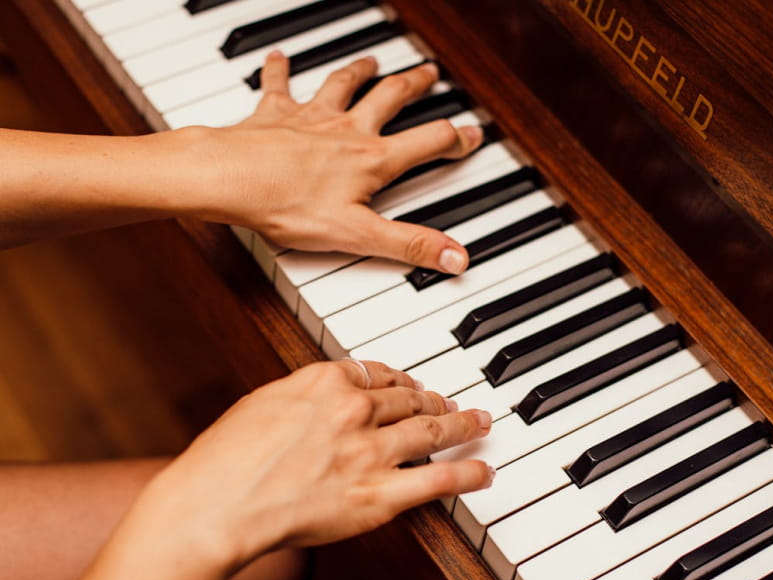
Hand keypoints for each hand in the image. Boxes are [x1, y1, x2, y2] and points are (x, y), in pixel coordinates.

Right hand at [136, 360, 492, 569]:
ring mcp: (372, 451)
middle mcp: (356, 409)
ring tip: (479, 422)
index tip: (409, 383)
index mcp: (325, 381)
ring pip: (433, 429)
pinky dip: (468, 473)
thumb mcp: (263, 404)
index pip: (378, 373)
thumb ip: (303, 395)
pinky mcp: (380, 494)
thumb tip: (323, 396)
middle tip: (451, 402)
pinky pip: (439, 479)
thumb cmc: (225, 460)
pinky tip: (484, 470)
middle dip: (435, 399)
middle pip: (410, 399)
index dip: (401, 379)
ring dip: (463, 424)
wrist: (216, 505)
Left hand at [204, 53, 483, 273]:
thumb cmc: (288, 205)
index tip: (471, 134)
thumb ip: (409, 244)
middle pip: (390, 98)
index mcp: (372, 159)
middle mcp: (347, 130)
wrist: (229, 179)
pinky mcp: (275, 114)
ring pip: (343, 85)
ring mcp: (311, 117)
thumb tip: (456, 258)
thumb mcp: (358, 235)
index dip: (455, 139)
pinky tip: (279, 57)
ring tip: (372, 61)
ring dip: (361, 71)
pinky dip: (280, 69)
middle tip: (429, 73)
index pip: (427, 143)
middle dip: (414, 85)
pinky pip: (279, 84)